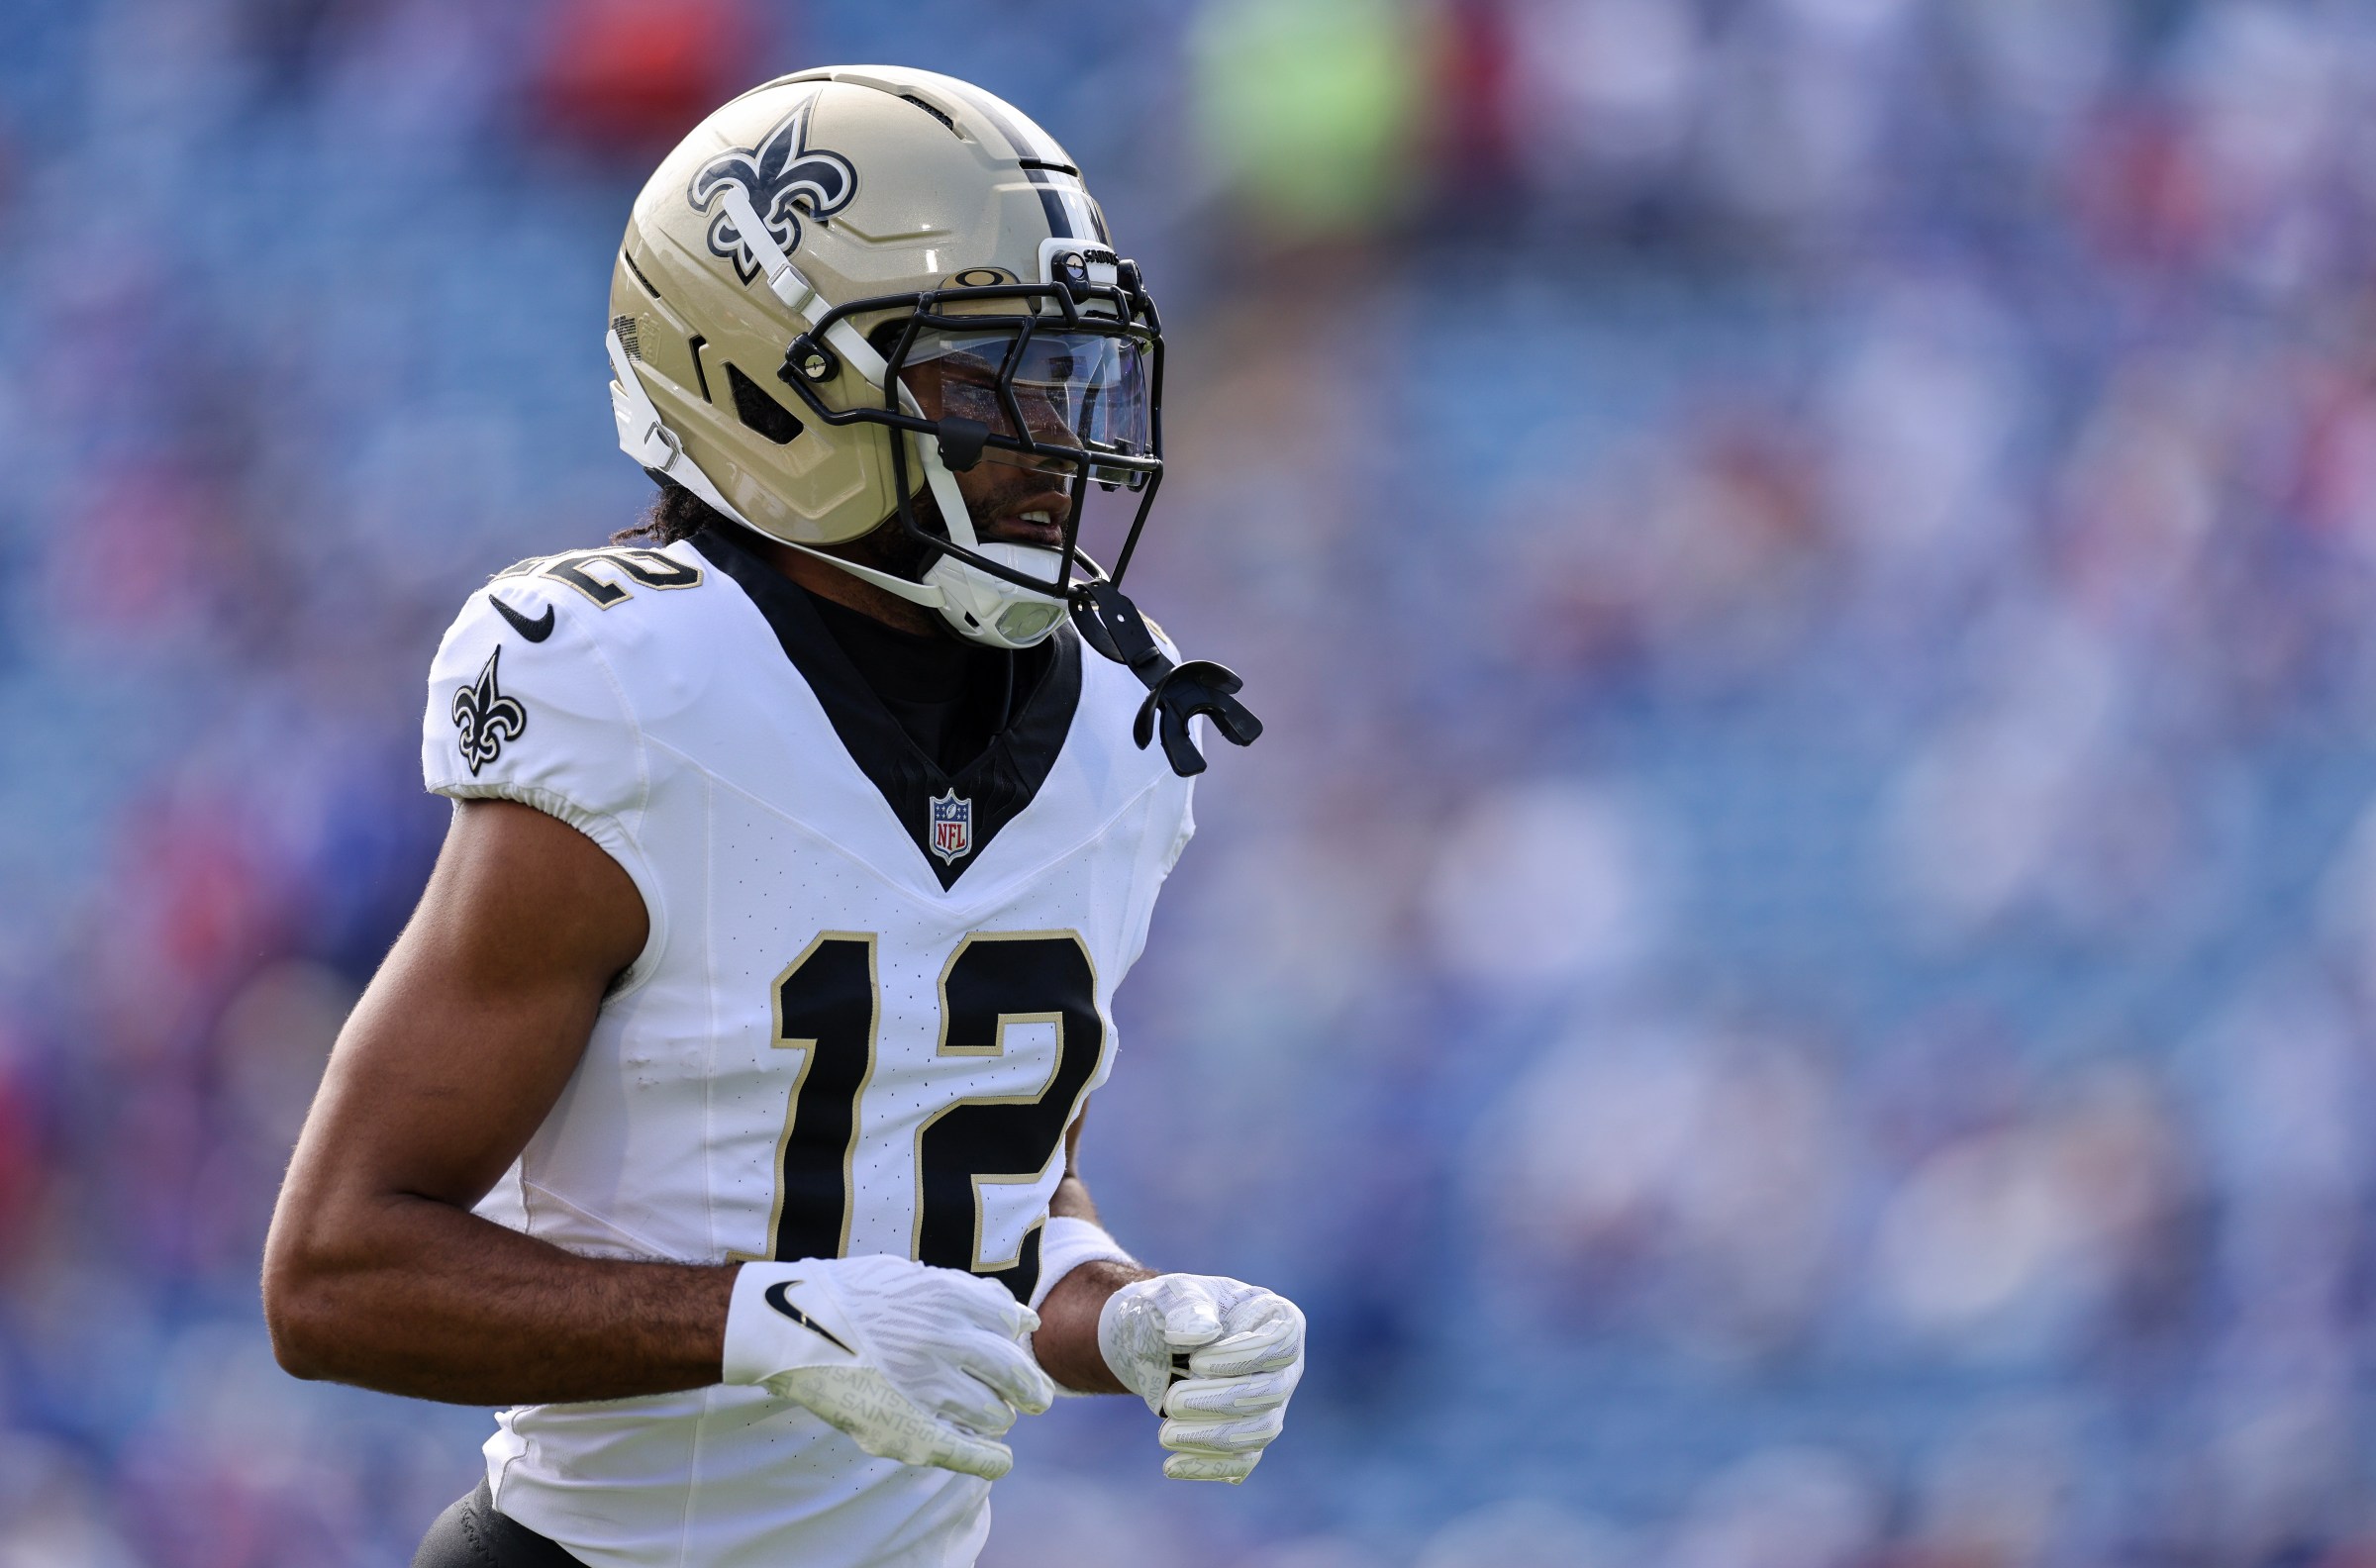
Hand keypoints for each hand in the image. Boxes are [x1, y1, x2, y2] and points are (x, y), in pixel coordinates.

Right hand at [723, 1256, 1054, 1479]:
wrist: (793, 1325)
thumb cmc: (853, 1297)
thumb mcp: (913, 1277)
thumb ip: (968, 1294)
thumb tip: (1022, 1317)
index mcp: (949, 1297)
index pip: (1011, 1323)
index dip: (1016, 1338)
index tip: (1016, 1350)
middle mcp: (945, 1339)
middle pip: (1015, 1372)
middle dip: (1031, 1388)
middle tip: (1036, 1398)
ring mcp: (927, 1386)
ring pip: (995, 1414)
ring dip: (999, 1417)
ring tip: (992, 1417)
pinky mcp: (908, 1429)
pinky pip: (966, 1453)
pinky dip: (990, 1460)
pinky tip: (1000, 1460)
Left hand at [1097, 1273, 1304, 1482]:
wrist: (1159, 1341)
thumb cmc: (1176, 1308)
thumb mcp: (1175, 1294)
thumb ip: (1188, 1307)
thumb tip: (1201, 1334)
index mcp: (1278, 1320)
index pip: (1280, 1345)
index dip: (1243, 1359)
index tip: (1196, 1362)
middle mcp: (1285, 1366)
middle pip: (1270, 1393)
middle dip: (1219, 1402)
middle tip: (1170, 1402)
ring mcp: (1272, 1404)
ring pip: (1259, 1432)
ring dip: (1213, 1439)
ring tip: (1164, 1434)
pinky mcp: (1249, 1435)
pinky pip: (1242, 1460)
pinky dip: (1209, 1466)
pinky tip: (1171, 1467)